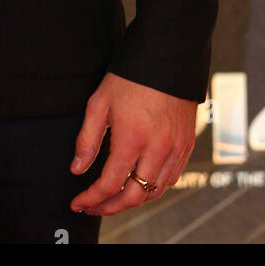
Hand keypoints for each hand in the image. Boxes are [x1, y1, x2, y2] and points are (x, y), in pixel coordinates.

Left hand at [69, 71, 196, 214]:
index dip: (91, 199)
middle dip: (110, 208)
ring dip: (132, 200)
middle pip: (134, 197)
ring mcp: (175, 149)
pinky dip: (153, 188)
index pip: (109, 184)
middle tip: (93, 207)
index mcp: (132, 138)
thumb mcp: (99, 103)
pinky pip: (171, 179)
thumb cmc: (130, 78)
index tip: (78, 202)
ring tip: (113, 198)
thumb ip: (87, 139)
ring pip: (154, 192)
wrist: (167, 58)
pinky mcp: (186, 145)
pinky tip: (140, 183)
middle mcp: (157, 149)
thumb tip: (78, 168)